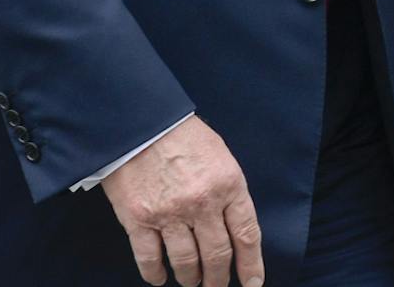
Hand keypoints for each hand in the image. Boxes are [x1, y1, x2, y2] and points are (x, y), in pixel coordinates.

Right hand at [101, 118, 264, 286]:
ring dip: (191, 278)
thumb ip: (229, 192)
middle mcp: (202, 203)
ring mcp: (169, 214)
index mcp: (228, 185)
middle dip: (219, 278)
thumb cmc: (184, 137)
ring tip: (193, 282)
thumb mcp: (221, 157)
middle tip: (217, 286)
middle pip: (218, 255)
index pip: (247, 234)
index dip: (251, 265)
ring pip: (186, 262)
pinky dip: (155, 274)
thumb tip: (234, 228)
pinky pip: (149, 258)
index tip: (253, 284)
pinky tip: (160, 278)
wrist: (142, 123)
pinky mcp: (139, 220)